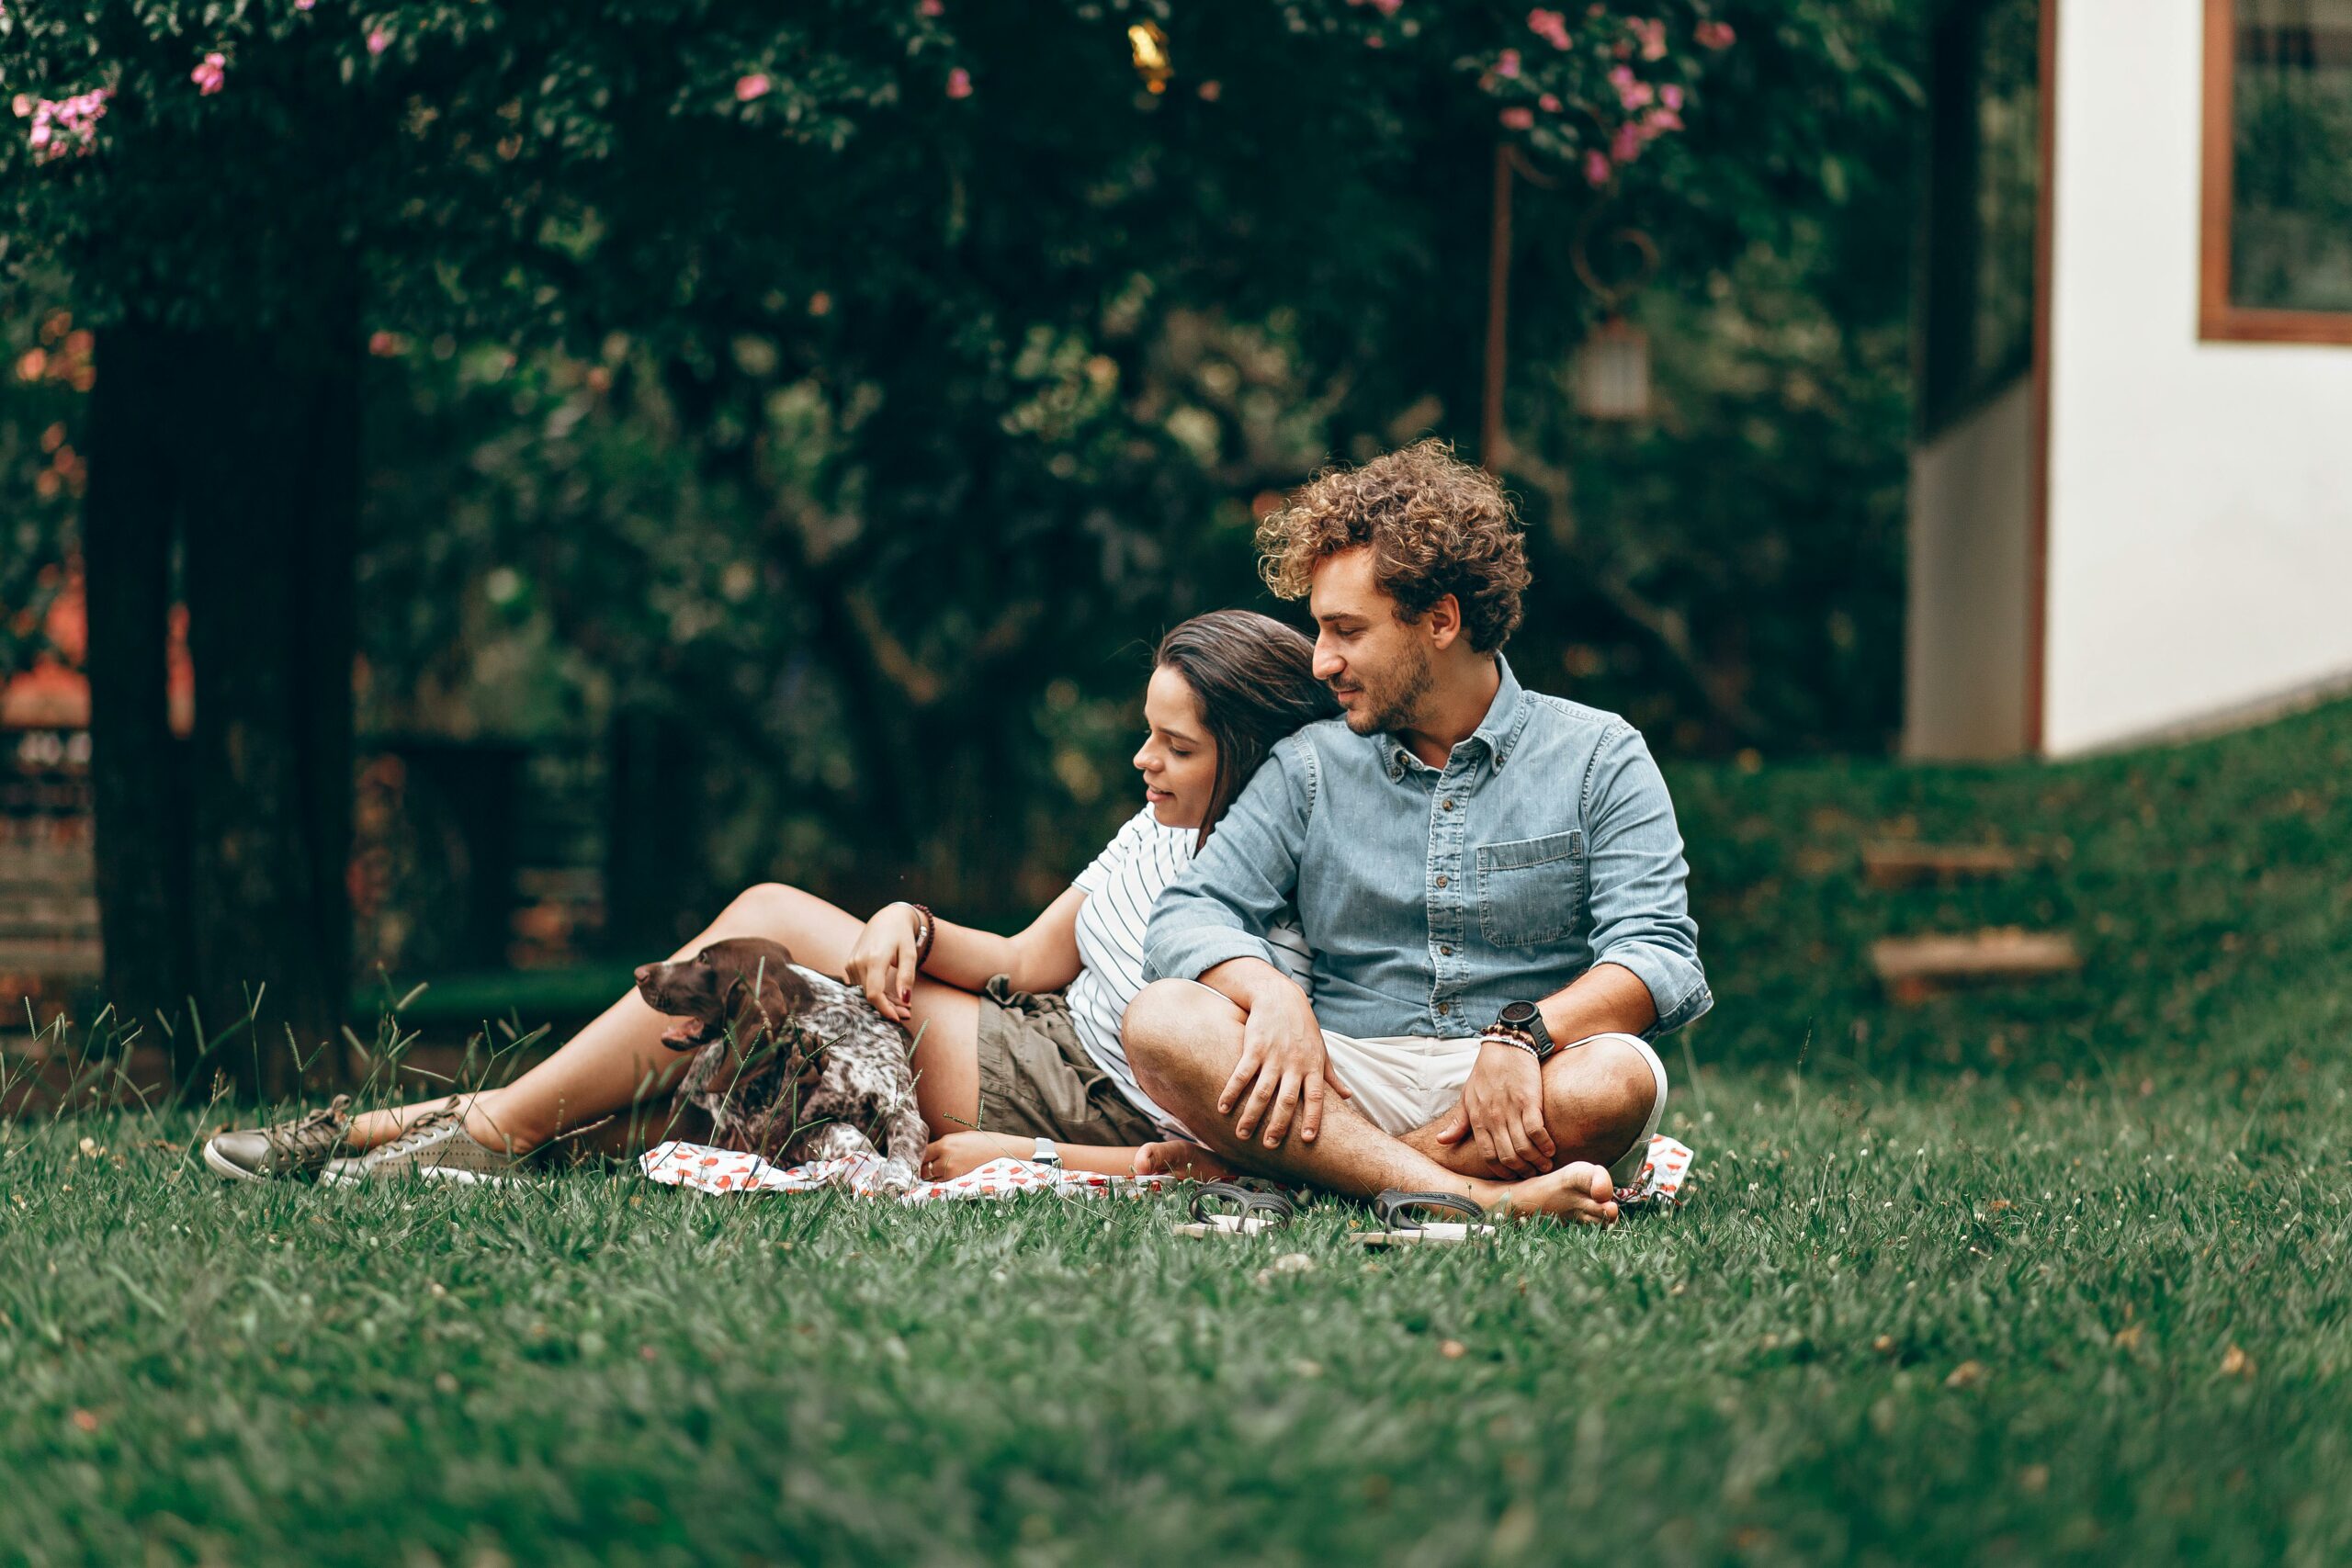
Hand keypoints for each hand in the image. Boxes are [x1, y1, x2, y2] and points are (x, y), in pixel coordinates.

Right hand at [843, 903, 923, 1023]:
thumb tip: (905, 1000)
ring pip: (866, 992)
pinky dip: (875, 992)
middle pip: (871, 995)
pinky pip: (862, 985)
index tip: (898, 1019)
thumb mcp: (910, 953)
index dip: (885, 1009)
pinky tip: (890, 995)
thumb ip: (907, 976)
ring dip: (883, 1001)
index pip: (874, 993)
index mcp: (874, 958)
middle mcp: (858, 962)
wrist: (886, 918)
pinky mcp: (849, 965)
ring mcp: (851, 963)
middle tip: (907, 1012)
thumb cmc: (901, 935)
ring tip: (901, 1002)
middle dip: (888, 1007)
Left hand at [920, 1131, 1018, 1180]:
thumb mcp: (959, 1138)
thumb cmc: (980, 1142)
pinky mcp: (958, 1181)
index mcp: (945, 1144)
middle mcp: (945, 1158)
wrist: (1000, 1152)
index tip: (921, 1158)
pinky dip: (941, 1182)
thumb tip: (929, 1152)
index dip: (920, 1156)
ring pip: (931, 1179)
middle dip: (924, 1168)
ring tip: (937, 1173)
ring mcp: (951, 1172)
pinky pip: (942, 1184)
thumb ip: (943, 1145)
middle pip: (924, 1169)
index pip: (922, 1153)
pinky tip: (947, 1177)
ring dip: (932, 1177)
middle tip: (927, 1167)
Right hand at [1217, 982, 1349, 1149]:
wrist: (1280, 997)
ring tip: (1242, 1134)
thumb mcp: (1321, 1051)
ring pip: (1262, 1091)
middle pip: (1287, 1100)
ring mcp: (1273, 1056)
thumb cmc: (1302, 1028)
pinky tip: (1222, 1107)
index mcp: (1312, 1067)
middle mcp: (1294, 1064)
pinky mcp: (1254, 1048)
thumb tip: (1348, 1097)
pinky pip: (1241, 1074)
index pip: (1316, 1098)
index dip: (1312, 1119)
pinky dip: (1232, 1092)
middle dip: (1278, 1125)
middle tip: (1269, 1146)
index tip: (1307, 1140)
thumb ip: (1331, 1076)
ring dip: (1251, 1115)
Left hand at [1436, 1041, 1554, 1177]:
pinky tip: (1550, 1149)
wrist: (1507, 1046)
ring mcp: (1511, 1110)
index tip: (1512, 1177)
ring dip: (1536, 1161)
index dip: (1502, 1171)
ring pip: (1523, 1147)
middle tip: (1532, 1174)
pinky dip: (1545, 1144)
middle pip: (1508, 1156)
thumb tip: (1441, 1141)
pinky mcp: (1529, 1101)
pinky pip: (1537, 1131)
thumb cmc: (1486, 1072)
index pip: (1488, 1156)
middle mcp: (1493, 1117)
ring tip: (1545, 1166)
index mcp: (1477, 1119)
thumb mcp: (1467, 1096)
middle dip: (1521, 1170)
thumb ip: (1458, 1122)